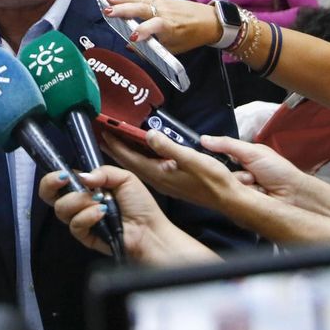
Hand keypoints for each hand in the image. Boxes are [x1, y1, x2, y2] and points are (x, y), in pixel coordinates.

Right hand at [36, 165, 213, 266]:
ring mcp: (81, 220)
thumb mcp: (125, 178)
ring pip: (61, 209)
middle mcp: (79, 203)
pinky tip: (102, 213)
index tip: (63, 173)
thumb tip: (81, 177)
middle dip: (51, 185)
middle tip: (65, 180)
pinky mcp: (85, 237)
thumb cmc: (140, 204)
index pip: (60, 180)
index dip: (54, 176)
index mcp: (87, 188)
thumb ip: (103, 172)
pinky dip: (88, 216)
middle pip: (49, 196)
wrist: (151, 230)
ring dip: (79, 201)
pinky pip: (75, 225)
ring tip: (101, 201)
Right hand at [99, 0, 223, 52]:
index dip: (144, 31)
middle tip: (108, 12)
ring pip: (139, 0)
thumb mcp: (174, 49)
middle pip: (142, 9)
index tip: (131, 38)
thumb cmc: (191, 37)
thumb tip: (130, 47)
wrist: (209, 20)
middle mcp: (164, 12)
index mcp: (170, 26)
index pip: (155, 26)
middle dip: (124, 10)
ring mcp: (161, 3)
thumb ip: (152, 49)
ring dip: (121, 0)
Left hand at [104, 130, 242, 212]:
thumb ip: (168, 147)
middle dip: (116, 149)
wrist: (227, 198)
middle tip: (103, 135)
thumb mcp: (190, 159)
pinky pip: (147, 167)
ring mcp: (164, 182)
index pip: (130, 158)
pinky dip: (139, 157)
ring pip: (138, 166)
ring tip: (116, 141)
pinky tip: (140, 152)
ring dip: (126, 153)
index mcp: (158, 173)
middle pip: (130, 163)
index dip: (116, 145)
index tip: (103, 131)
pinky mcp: (171, 182)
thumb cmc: (212, 179)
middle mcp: (157, 179)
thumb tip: (148, 134)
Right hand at [200, 135, 309, 203]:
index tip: (209, 160)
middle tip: (250, 175)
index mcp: (238, 159)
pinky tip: (256, 195)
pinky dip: (245, 195)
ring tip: (257, 185)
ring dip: (242, 185)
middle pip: (220, 173)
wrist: (294, 194)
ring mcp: (239, 190)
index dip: (213, 159)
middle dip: (235, 174)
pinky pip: (233, 198)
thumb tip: (203, 139)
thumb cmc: (277, 170)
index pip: (216, 157)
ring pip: (227, 186)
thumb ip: (228, 145)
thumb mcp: (253, 152)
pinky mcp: (241, 204)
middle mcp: (236, 174)